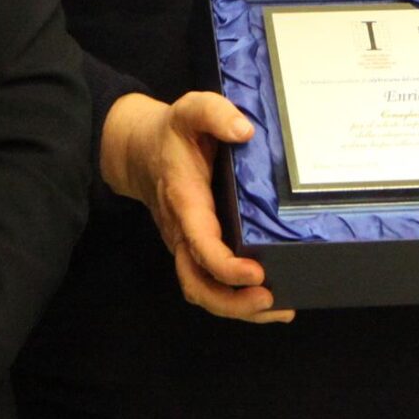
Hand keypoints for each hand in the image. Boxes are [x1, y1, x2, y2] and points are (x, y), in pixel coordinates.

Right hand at [101, 91, 291, 322]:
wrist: (139, 149)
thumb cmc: (173, 132)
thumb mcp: (191, 109)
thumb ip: (214, 113)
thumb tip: (244, 131)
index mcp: (185, 201)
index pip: (200, 245)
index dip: (225, 266)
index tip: (255, 272)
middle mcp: (183, 231)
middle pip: (197, 284)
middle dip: (232, 302)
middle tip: (269, 299)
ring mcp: (188, 244)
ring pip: (203, 290)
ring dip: (237, 308)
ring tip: (278, 309)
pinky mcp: (197, 249)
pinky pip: (211, 283)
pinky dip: (237, 300)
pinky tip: (270, 303)